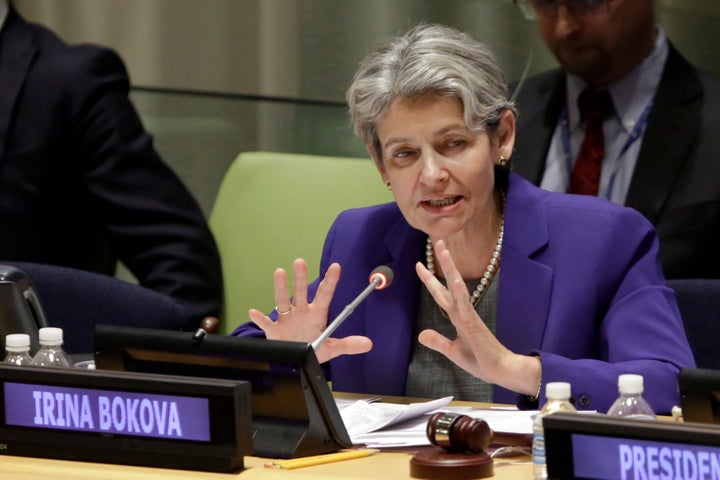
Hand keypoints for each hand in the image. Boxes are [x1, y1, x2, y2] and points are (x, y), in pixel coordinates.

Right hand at [248, 258, 371, 362]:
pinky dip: (260, 318)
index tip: (336, 267)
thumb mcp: (330, 348)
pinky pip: (266, 323)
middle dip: (301, 278)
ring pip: (283, 301)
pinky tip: (254, 312)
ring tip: (279, 272)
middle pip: (301, 293)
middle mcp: (301, 312)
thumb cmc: (312, 349)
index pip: (325, 294)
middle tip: (300, 262)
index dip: (330, 281)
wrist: (294, 362)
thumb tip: (368, 344)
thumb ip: (348, 345)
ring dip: (281, 288)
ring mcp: (286, 319)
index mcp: (316, 314)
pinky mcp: (274, 330)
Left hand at [415, 240, 540, 396]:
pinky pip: (465, 306)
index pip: (441, 294)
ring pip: (457, 287)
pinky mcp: (474, 325)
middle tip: (438, 242)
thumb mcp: (453, 351)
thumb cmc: (481, 361)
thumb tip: (421, 334)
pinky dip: (459, 293)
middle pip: (449, 284)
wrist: (501, 371)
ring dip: (450, 268)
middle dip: (442, 264)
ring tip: (444, 251)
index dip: (430, 280)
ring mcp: (469, 316)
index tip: (419, 265)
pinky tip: (455, 280)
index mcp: (458, 317)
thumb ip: (438, 341)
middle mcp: (462, 312)